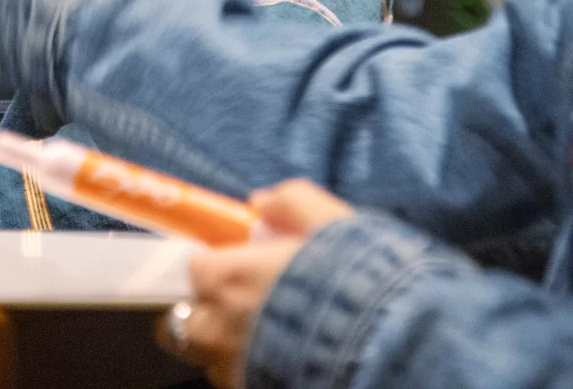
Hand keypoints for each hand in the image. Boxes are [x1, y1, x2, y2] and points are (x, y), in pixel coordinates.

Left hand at [161, 181, 355, 387]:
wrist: (384, 344)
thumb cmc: (353, 280)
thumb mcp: (329, 222)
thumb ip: (291, 203)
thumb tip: (262, 202)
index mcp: (228, 279)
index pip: (198, 267)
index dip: (221, 263)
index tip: (243, 262)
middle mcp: (220, 329)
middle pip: (188, 320)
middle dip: (209, 310)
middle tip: (246, 302)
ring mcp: (234, 370)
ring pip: (212, 357)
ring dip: (229, 344)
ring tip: (269, 333)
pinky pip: (240, 380)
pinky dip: (253, 368)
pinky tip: (286, 356)